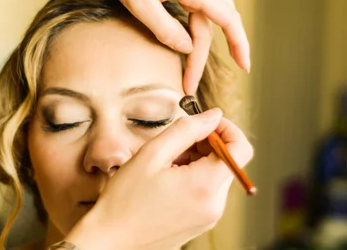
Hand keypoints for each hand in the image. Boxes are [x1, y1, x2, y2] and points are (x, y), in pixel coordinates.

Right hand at [65, 109, 253, 249]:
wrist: (111, 239)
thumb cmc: (126, 198)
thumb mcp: (152, 154)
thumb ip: (186, 129)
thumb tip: (213, 115)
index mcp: (205, 186)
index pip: (241, 148)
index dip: (226, 128)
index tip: (203, 122)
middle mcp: (215, 204)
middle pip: (227, 161)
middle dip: (205, 144)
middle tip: (173, 143)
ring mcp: (209, 217)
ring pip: (215, 175)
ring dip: (196, 161)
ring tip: (164, 164)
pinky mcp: (200, 223)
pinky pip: (206, 191)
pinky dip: (192, 177)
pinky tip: (165, 179)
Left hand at [104, 0, 253, 94]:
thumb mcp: (138, 2)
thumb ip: (164, 27)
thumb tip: (187, 47)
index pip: (225, 20)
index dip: (238, 44)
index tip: (245, 67)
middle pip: (213, 21)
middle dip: (204, 54)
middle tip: (190, 82)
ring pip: (210, 6)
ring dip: (211, 33)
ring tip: (211, 58)